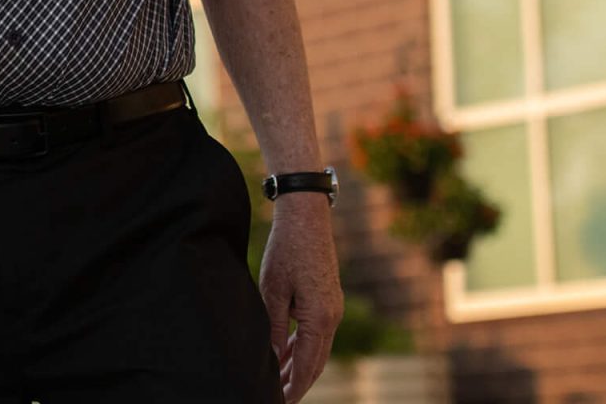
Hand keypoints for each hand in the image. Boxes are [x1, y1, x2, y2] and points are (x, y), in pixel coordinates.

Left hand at [259, 195, 342, 401]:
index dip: (294, 387)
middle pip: (316, 362)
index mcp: (319, 318)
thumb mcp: (272, 291)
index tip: (280, 401)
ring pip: (317, 349)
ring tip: (278, 382)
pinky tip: (286, 355)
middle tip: (278, 398)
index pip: (308, 365)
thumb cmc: (286, 251)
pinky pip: (317, 333)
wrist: (307, 219)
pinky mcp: (328, 301)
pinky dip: (302, 347)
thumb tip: (272, 358)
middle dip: (298, 382)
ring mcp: (333, 309)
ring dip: (299, 366)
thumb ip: (273, 328)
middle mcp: (332, 317)